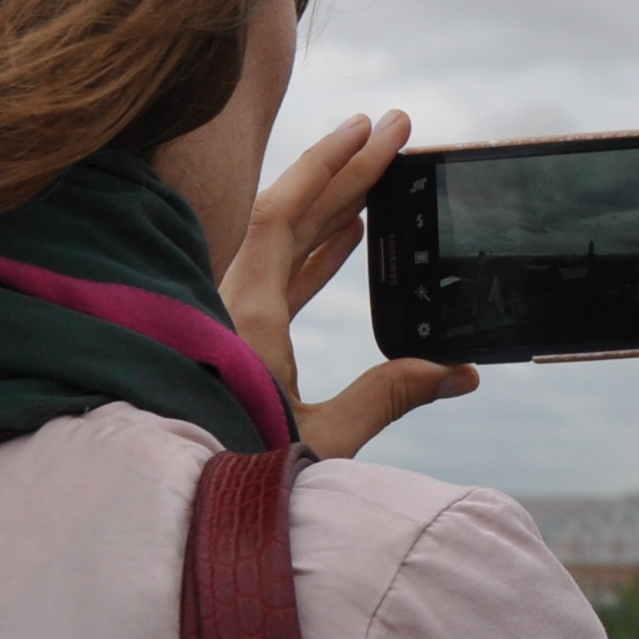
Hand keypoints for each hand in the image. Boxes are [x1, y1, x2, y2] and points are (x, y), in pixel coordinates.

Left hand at [223, 110, 476, 458]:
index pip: (285, 215)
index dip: (328, 165)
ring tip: (377, 175)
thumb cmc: (240, 473)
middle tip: (392, 131)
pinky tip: (349, 236)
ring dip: (332, 207)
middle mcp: (229, 305)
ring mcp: (228, 320)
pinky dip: (315, 250)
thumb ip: (388, 398)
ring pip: (282, 245)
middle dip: (345, 171)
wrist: (181, 508)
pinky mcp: (234, 339)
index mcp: (247, 317)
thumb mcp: (324, 439)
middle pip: (288, 215)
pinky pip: (277, 277)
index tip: (370, 130)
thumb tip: (457, 373)